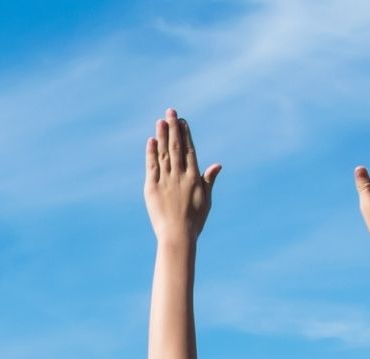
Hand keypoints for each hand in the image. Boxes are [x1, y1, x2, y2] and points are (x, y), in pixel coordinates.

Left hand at [143, 108, 221, 244]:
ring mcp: (166, 181)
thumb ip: (209, 180)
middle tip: (170, 112)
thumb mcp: (206, 199)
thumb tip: (218, 165)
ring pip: (164, 154)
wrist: (177, 235)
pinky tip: (151, 141)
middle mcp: (180, 176)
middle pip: (176, 147)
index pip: (189, 150)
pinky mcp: (152, 188)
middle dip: (173, 128)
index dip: (186, 134)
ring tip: (161, 121)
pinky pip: (151, 167)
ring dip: (162, 136)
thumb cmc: (195, 220)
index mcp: (194, 177)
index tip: (182, 121)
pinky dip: (151, 153)